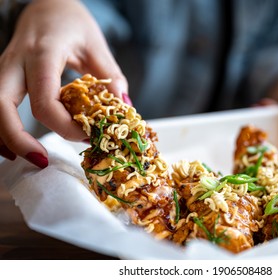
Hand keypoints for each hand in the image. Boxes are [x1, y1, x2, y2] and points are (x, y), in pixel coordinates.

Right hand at [0, 0, 127, 167]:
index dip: (65, 126)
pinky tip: (16, 144)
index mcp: (43, 54)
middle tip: (43, 161)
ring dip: (6, 137)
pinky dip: (2, 128)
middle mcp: (16, 61)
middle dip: (19, 139)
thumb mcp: (97, 46)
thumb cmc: (73, 23)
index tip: (87, 135)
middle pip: (1, 107)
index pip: (45, 101)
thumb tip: (123, 108)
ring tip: (30, 157)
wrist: (48, 5)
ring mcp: (5, 68)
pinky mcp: (4, 75)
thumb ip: (110, 77)